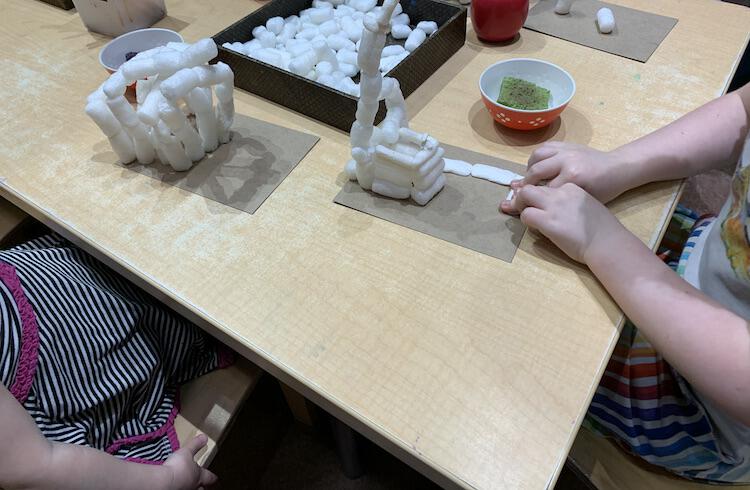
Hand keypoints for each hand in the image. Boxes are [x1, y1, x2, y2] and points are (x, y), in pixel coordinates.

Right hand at [162, 434, 217, 489]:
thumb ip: (195, 445)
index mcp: (199, 475)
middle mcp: (193, 486)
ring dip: (190, 487)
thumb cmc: (178, 467)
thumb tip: (204, 437)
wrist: (164, 482)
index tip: (215, 477)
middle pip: (202, 488)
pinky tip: (175, 485)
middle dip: (203, 486)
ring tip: (188, 484)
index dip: (212, 476)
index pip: (210, 477)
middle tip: (203, 484)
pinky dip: (178, 487)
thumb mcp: (187, 452)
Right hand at [501, 142, 632, 213]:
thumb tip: (532, 204)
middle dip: (527, 184)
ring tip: (531, 178)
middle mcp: (566, 161)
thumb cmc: (603, 190)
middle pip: (535, 172)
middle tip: (524, 193)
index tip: (526, 206)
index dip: (533, 199)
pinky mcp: (566, 144)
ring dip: (529, 168)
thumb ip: (557, 200)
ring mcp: (566, 150)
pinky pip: (544, 148)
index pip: (543, 190)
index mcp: (573, 177)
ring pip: (536, 156)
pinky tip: (538, 166)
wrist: (618, 168)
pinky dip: (537, 158)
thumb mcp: (582, 199)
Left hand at [513, 183, 628, 263]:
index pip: (547, 184)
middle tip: (519, 205)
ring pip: (525, 196)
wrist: (608, 242)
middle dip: (522, 195)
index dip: (538, 193)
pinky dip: (525, 220)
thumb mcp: (586, 205)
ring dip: (520, 206)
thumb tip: (554, 207)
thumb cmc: (602, 228)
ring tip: (525, 215)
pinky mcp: (548, 221)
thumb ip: (570, 202)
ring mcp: (554, 205)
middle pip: (532, 186)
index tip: (534, 200)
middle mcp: (562, 192)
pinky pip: (526, 215)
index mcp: (572, 187)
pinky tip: (534, 226)